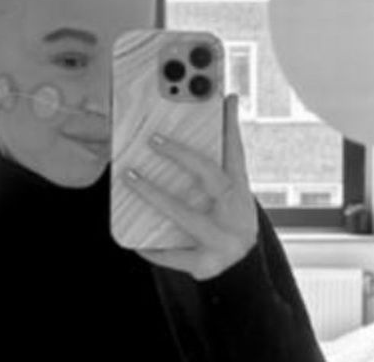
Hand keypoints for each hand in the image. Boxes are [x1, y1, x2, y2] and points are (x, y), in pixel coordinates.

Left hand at [121, 94, 258, 279]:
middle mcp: (235, 213)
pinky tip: (134, 241)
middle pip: (210, 176)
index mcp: (241, 192)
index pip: (236, 152)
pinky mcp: (205, 263)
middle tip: (153, 139)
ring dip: (155, 194)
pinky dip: (153, 247)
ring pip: (185, 215)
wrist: (243, 275)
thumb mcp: (232, 197)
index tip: (222, 98)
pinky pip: (173, 253)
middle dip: (181, 155)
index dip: (229, 125)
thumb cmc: (230, 225)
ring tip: (129, 176)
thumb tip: (213, 120)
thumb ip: (218, 167)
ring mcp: (222, 239)